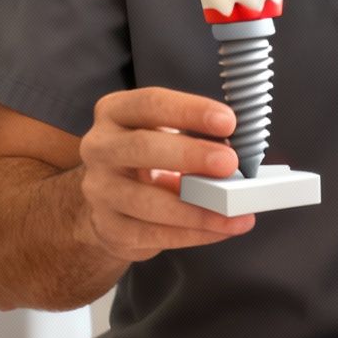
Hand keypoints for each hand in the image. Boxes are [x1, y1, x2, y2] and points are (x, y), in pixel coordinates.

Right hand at [76, 87, 255, 262]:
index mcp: (115, 113)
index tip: (228, 121)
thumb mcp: (163, 135)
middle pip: (142, 147)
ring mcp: (100, 190)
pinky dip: (192, 233)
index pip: (150, 103)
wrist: (109, 202)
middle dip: (190, 155)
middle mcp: (100, 147)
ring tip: (233, 210)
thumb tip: (238, 153)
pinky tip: (219, 228)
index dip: (190, 111)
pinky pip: (153, 234)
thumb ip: (194, 137)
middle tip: (229, 163)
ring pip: (147, 201)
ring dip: (196, 208)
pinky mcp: (109, 227)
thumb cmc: (147, 159)